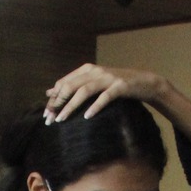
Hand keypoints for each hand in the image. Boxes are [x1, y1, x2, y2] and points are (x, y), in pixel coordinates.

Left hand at [45, 64, 169, 122]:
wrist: (144, 82)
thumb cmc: (116, 85)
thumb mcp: (93, 83)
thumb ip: (73, 85)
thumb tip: (49, 92)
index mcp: (87, 70)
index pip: (63, 83)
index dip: (53, 98)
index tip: (46, 114)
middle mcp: (95, 71)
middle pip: (70, 86)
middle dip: (58, 103)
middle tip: (50, 120)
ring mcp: (108, 78)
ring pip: (84, 91)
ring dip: (71, 106)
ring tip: (62, 119)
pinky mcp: (120, 86)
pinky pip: (105, 97)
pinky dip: (95, 106)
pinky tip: (87, 116)